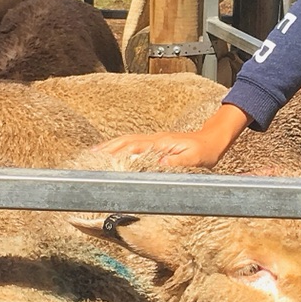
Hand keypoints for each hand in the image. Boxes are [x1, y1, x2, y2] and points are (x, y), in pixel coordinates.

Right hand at [90, 104, 249, 171]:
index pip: (132, 147)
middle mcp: (153, 139)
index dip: (115, 152)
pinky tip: (110, 153)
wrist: (212, 140)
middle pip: (123, 142)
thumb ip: (178, 160)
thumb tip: (160, 163)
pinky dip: (117, 147)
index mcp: (160, 143)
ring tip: (92, 155)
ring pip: (125, 141)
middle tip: (87, 158)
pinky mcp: (154, 144)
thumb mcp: (196, 158)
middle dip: (105, 149)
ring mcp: (152, 140)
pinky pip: (131, 144)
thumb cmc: (205, 151)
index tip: (101, 159)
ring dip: (108, 147)